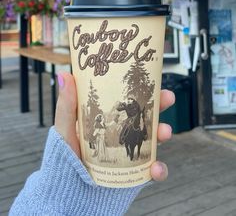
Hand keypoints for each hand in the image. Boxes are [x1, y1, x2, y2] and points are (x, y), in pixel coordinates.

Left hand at [55, 72, 174, 181]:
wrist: (71, 193)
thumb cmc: (66, 158)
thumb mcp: (65, 129)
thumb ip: (67, 105)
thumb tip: (64, 75)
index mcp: (110, 120)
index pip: (128, 101)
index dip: (141, 90)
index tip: (152, 81)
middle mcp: (124, 134)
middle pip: (146, 116)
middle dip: (160, 105)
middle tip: (167, 98)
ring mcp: (132, 152)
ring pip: (154, 139)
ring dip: (163, 133)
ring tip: (165, 132)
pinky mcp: (136, 173)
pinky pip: (154, 170)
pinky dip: (160, 169)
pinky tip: (156, 169)